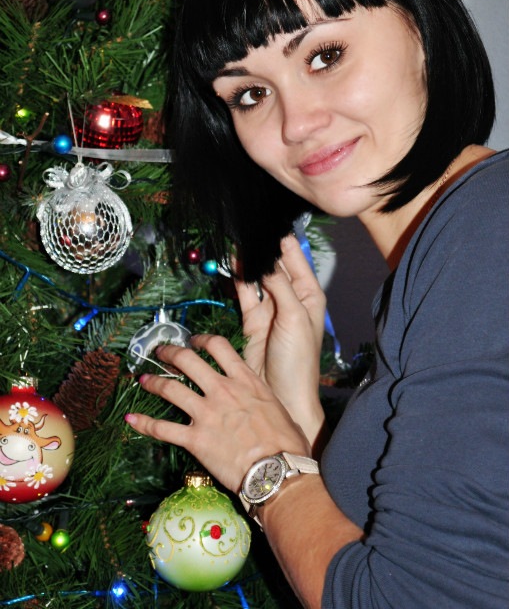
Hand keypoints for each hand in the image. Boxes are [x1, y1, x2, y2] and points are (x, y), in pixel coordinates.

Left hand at [125, 334, 310, 493]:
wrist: (276, 471)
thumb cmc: (286, 445)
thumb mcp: (278, 409)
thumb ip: (263, 399)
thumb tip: (264, 403)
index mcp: (245, 380)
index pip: (218, 347)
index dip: (201, 340)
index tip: (193, 341)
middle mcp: (222, 390)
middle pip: (188, 361)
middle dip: (171, 353)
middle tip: (161, 352)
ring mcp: (206, 413)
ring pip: (171, 389)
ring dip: (154, 382)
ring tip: (143, 379)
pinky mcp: (195, 439)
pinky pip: (162, 429)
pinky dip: (144, 423)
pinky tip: (132, 419)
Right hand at [236, 235, 326, 444]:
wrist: (284, 397)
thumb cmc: (299, 361)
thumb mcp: (294, 317)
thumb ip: (278, 285)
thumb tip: (265, 257)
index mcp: (309, 294)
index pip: (294, 257)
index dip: (280, 239)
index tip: (264, 223)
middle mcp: (291, 297)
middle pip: (273, 264)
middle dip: (260, 248)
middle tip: (243, 230)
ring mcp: (271, 307)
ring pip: (257, 276)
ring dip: (246, 262)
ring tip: (233, 243)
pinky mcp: (253, 320)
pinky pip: (244, 293)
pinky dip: (237, 279)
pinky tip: (230, 265)